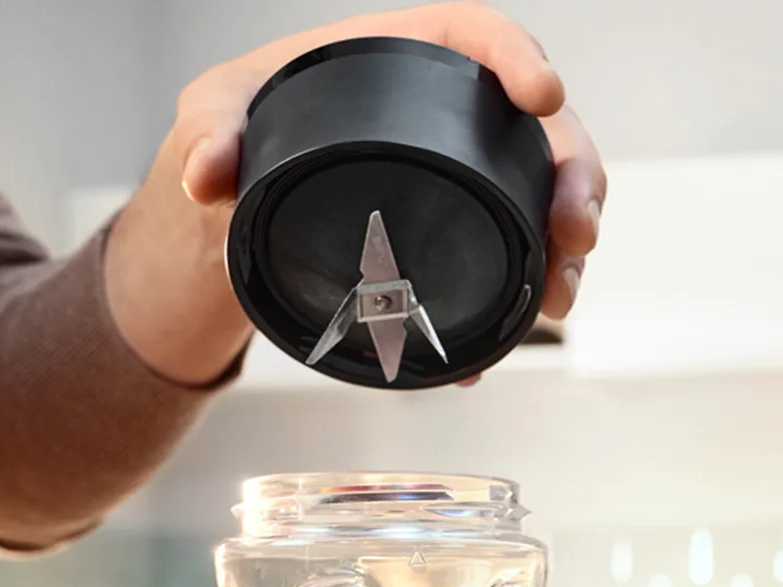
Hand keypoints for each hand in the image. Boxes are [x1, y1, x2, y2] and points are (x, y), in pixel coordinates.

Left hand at [106, 2, 605, 385]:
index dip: (520, 58)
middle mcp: (456, 115)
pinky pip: (506, 266)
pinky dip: (506, 310)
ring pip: (543, 206)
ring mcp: (469, 180)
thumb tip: (207, 174)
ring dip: (562, 257)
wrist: (240, 193)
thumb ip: (209, 131)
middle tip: (574, 233)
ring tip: (555, 301)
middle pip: (544, 135)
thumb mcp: (215, 113)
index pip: (483, 37)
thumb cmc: (241, 125)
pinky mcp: (460, 238)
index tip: (541, 93)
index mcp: (410, 54)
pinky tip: (493, 352)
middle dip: (576, 182)